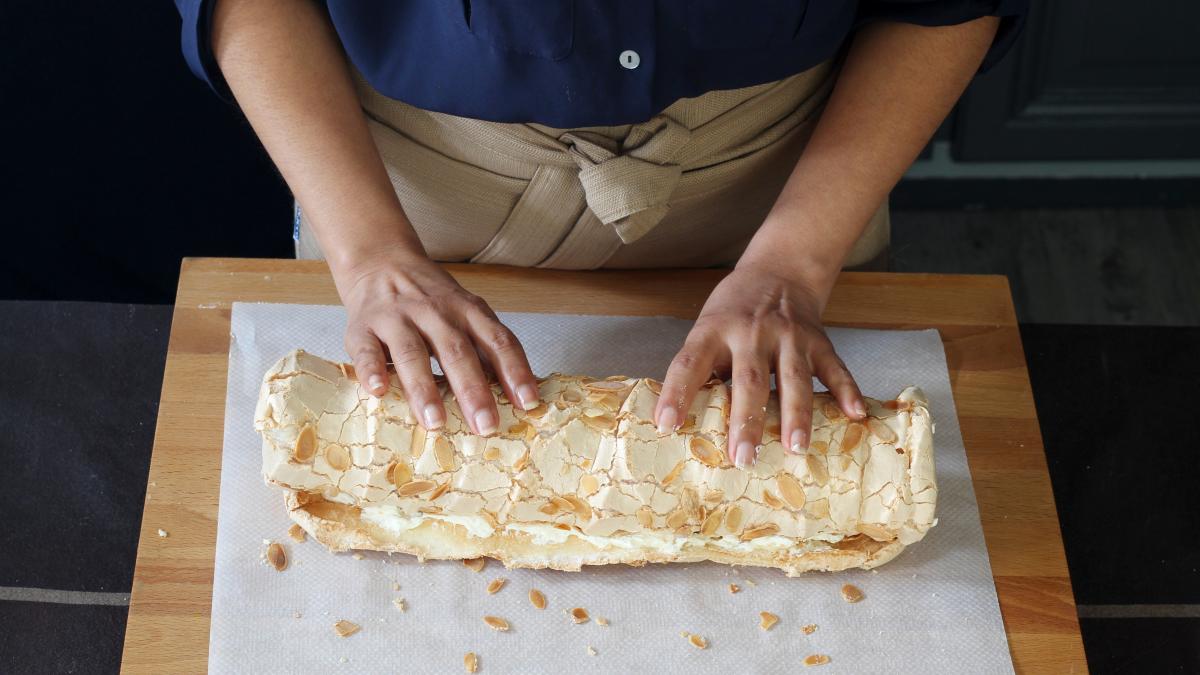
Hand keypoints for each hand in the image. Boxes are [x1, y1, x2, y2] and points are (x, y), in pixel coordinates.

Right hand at [336, 246, 539, 433]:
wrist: (382, 262)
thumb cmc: (432, 301)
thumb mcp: (466, 313)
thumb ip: (487, 348)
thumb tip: (519, 396)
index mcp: (468, 311)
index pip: (498, 341)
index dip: (515, 372)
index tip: (528, 403)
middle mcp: (435, 312)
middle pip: (457, 351)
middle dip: (473, 390)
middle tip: (485, 425)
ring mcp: (397, 318)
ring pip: (412, 353)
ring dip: (424, 388)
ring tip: (435, 422)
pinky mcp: (362, 328)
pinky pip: (367, 350)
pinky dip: (372, 370)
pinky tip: (378, 391)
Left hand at [654, 267, 865, 467]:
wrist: (779, 270)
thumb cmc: (734, 310)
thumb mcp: (708, 327)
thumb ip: (702, 367)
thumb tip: (681, 421)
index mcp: (714, 329)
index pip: (690, 362)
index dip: (676, 393)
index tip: (667, 424)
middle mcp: (752, 332)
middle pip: (749, 379)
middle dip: (746, 420)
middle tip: (743, 458)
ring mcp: (789, 336)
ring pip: (793, 379)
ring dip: (796, 416)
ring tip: (795, 448)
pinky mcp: (819, 341)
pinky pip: (834, 369)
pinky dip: (846, 391)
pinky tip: (854, 414)